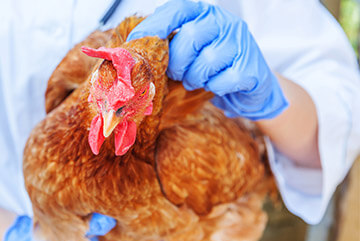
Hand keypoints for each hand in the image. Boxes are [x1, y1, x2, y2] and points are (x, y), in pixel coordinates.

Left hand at [128, 0, 287, 119]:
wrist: (248, 85)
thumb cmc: (210, 65)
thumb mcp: (187, 48)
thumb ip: (166, 45)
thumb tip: (133, 53)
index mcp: (203, 13)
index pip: (177, 9)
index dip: (155, 26)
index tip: (139, 43)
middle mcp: (223, 22)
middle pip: (190, 37)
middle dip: (177, 62)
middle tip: (176, 73)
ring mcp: (240, 42)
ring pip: (207, 60)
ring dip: (194, 78)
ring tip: (195, 79)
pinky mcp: (250, 67)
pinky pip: (223, 81)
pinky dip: (213, 88)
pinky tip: (215, 85)